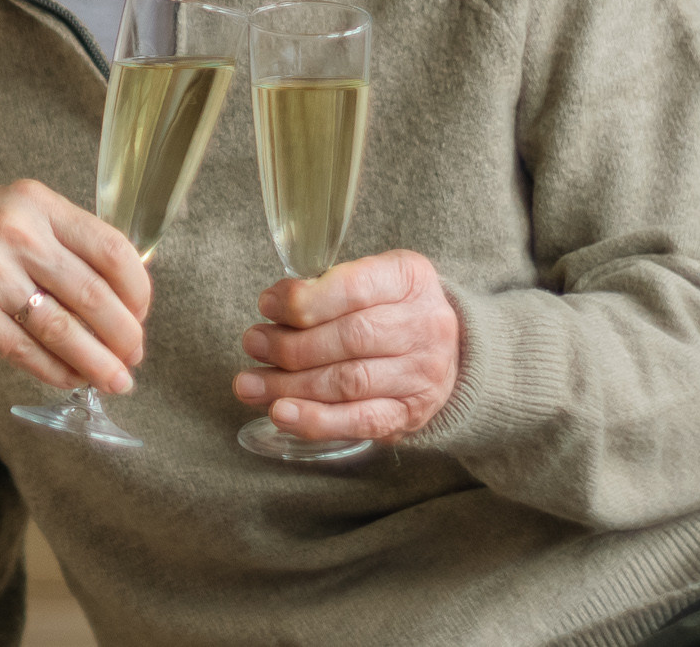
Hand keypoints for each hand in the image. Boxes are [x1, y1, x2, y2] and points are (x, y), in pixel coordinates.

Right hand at [0, 184, 148, 392]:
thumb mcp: (4, 214)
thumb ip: (55, 243)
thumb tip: (116, 296)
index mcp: (33, 202)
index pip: (112, 249)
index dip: (138, 291)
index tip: (141, 315)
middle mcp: (16, 232)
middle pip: (96, 295)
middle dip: (125, 337)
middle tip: (134, 358)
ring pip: (67, 330)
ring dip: (99, 365)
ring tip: (116, 382)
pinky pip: (29, 352)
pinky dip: (57, 372)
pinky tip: (70, 380)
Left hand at [232, 249, 459, 438]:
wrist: (449, 348)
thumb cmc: (390, 306)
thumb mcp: (370, 277)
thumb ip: (325, 287)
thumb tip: (273, 307)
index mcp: (409, 278)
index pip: (353, 289)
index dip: (304, 300)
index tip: (266, 305)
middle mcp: (424, 325)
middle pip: (349, 339)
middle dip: (291, 345)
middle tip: (252, 344)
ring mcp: (422, 374)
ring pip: (349, 382)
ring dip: (291, 386)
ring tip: (250, 384)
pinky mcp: (412, 413)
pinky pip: (361, 421)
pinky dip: (317, 420)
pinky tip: (281, 415)